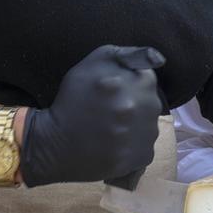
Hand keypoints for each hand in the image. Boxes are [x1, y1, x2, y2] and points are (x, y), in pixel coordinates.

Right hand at [19, 45, 164, 186]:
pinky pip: (145, 148)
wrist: (55, 144)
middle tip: (109, 111)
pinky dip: (132, 146)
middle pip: (149, 102)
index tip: (112, 91)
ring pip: (148, 126)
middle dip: (133, 103)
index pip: (146, 78)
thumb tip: (157, 57)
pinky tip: (114, 144)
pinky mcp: (141, 158)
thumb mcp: (94, 62)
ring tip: (110, 129)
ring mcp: (145, 135)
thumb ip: (126, 55)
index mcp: (138, 82)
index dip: (129, 83)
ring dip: (134, 125)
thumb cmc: (72, 99)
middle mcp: (146, 108)